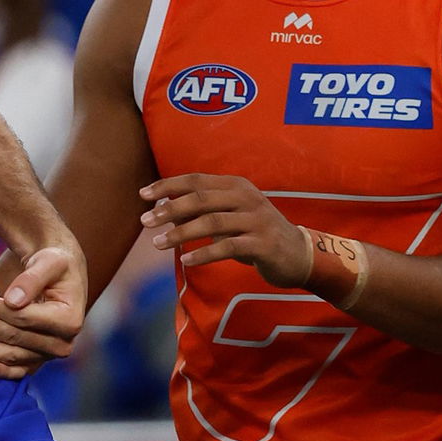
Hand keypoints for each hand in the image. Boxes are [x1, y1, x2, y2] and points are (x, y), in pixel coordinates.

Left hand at [0, 244, 85, 379]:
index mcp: (68, 319)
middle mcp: (61, 342)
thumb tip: (13, 301)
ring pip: (13, 356)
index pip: (25, 318)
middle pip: (16, 338)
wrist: (57, 275)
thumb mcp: (49, 262)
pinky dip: (0, 370)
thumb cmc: (54, 265)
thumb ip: (32, 279)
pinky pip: (18, 370)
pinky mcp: (35, 359)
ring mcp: (48, 353)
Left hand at [140, 173, 309, 286]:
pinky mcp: (263, 243)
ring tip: (157, 243)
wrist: (298, 254)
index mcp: (236, 185)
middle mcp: (247, 197)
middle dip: (169, 209)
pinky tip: (185, 260)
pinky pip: (228, 247)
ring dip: (181, 233)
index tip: (143, 194)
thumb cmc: (253, 233)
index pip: (196, 180)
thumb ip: (200, 211)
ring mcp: (257, 220)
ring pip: (212, 222)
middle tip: (145, 221)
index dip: (168, 185)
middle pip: (201, 199)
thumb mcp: (227, 217)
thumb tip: (162, 209)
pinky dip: (204, 253)